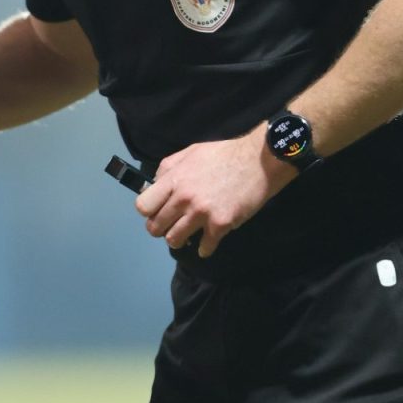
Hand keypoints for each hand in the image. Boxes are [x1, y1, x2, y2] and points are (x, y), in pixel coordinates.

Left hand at [134, 126, 294, 257]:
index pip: (143, 206)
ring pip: (174, 240)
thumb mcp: (191, 153)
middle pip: (155, 227)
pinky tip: (207, 244)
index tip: (157, 211)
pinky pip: (204, 247)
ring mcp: (201, 212)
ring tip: (187, 235)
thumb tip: (154, 185)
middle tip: (171, 226)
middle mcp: (183, 197)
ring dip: (179, 240)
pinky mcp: (220, 224)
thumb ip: (169, 169)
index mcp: (174, 179)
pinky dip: (204, 249)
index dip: (149, 211)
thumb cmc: (225, 154)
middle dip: (161, 229)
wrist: (259, 160)